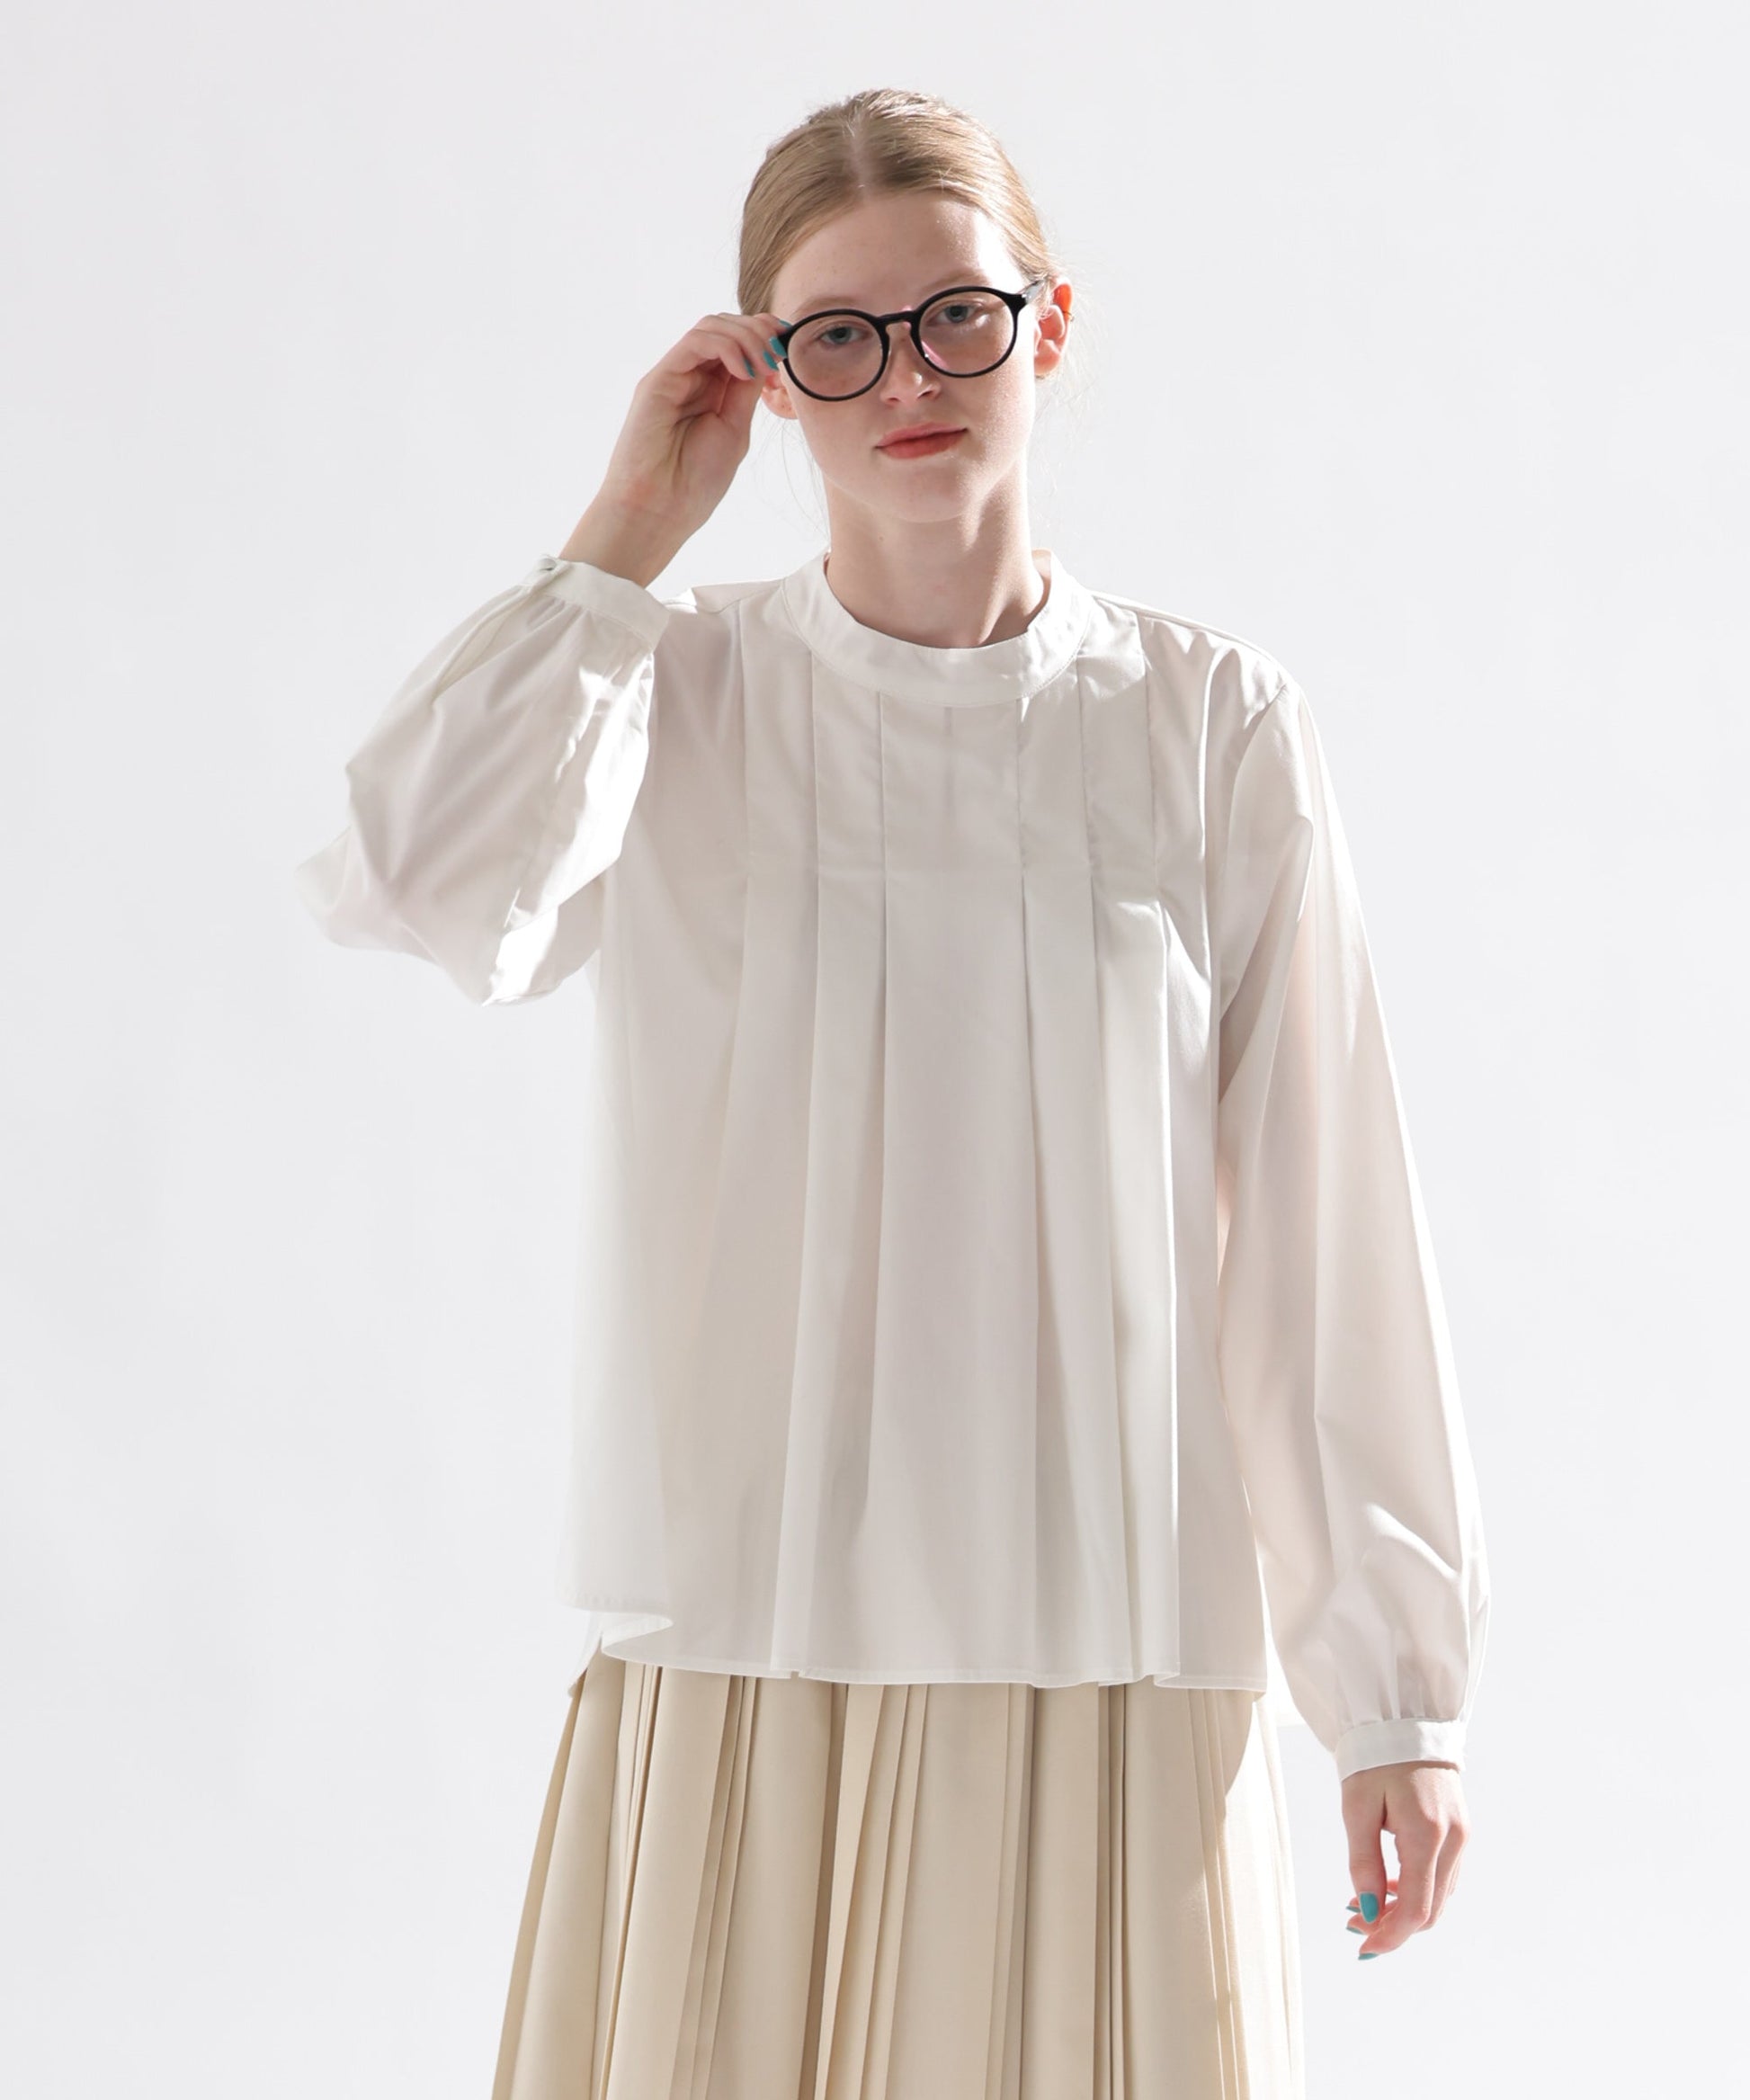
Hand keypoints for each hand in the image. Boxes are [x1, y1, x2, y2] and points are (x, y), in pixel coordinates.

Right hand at [564, 309, 792, 583]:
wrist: (658, 510)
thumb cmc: (694, 481)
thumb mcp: (735, 429)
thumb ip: (746, 392)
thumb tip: (766, 357)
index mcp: (712, 390)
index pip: (738, 343)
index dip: (765, 334)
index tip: (789, 343)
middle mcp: (691, 376)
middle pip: (726, 327)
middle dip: (759, 331)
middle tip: (779, 353)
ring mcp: (674, 375)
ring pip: (711, 327)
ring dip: (746, 336)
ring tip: (763, 364)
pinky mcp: (658, 379)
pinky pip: (694, 342)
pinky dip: (725, 346)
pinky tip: (742, 370)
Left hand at [1340, 1760, 1469, 1956]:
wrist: (1403, 1717)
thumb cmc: (1374, 1758)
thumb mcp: (1357, 1807)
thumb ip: (1364, 1862)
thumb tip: (1368, 1910)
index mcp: (1427, 1833)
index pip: (1417, 1908)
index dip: (1390, 1935)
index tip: (1362, 1946)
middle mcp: (1453, 1839)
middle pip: (1432, 1909)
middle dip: (1395, 1926)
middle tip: (1354, 1922)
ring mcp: (1462, 1835)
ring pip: (1439, 1896)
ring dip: (1406, 1909)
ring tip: (1364, 1903)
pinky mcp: (1461, 1829)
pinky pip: (1443, 1876)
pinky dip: (1418, 1889)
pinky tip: (1389, 1884)